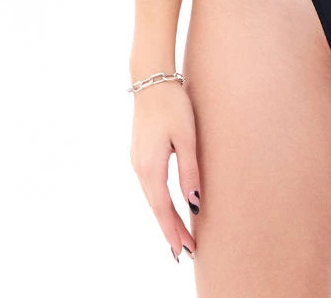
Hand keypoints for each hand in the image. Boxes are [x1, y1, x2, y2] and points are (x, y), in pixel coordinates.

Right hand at [129, 80, 200, 262]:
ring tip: (180, 235)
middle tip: (186, 252)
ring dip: (165, 217)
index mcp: (151, 166)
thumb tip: (193, 202)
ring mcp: (137, 160)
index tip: (184, 251)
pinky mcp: (139, 153)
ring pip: (152, 198)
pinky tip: (167, 207)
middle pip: (156, 208)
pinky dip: (159, 202)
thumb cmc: (173, 105)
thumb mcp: (187, 137)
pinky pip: (150, 186)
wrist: (151, 79)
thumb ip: (190, 171)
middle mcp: (140, 168)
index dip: (174, 231)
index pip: (163, 209)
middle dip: (171, 230)